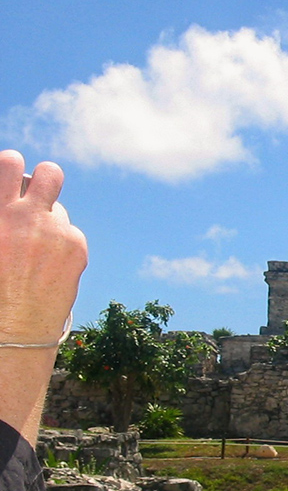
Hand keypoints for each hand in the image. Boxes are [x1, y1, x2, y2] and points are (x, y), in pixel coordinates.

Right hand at [0, 150, 87, 344]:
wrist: (12, 327)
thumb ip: (2, 215)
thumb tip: (10, 200)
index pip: (10, 164)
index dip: (13, 164)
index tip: (13, 170)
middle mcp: (25, 216)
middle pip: (50, 173)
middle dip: (46, 177)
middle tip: (39, 190)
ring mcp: (54, 230)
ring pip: (59, 209)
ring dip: (49, 221)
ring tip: (35, 249)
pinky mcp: (77, 246)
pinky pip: (69, 234)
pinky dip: (61, 245)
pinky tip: (48, 268)